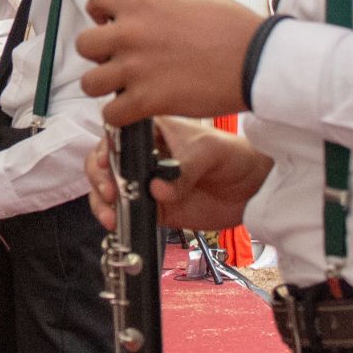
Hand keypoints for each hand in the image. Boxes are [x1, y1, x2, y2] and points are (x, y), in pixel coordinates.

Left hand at [77, 0, 264, 124]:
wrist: (258, 63)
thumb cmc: (235, 27)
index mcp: (143, 4)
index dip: (100, 10)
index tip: (109, 20)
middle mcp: (132, 35)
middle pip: (84, 44)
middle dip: (97, 51)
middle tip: (117, 57)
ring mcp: (136, 69)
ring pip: (90, 82)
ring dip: (105, 85)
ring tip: (125, 85)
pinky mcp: (148, 101)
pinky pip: (111, 114)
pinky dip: (119, 114)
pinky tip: (135, 108)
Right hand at [85, 118, 271, 232]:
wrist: (253, 189)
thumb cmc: (233, 156)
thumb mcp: (209, 153)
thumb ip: (185, 169)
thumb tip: (158, 190)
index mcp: (152, 130)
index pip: (117, 133)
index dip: (105, 148)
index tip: (105, 164)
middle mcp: (143, 155)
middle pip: (104, 161)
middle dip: (99, 177)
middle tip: (110, 192)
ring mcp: (145, 182)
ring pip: (107, 188)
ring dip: (100, 201)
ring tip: (111, 214)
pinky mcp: (152, 207)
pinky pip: (124, 212)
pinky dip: (114, 218)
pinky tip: (116, 223)